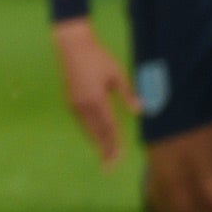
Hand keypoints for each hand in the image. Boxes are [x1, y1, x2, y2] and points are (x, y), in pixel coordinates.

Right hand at [52, 17, 141, 168]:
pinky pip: (82, 121)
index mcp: (96, 99)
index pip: (109, 127)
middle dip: (105, 149)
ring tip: (104, 155)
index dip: (116, 143)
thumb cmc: (98, 57)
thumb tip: (141, 111)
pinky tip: (94, 135)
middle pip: (96, 132)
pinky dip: (90, 130)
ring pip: (87, 128)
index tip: (120, 157)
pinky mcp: (70, 99)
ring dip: (97, 141)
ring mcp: (74, 103)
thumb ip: (128, 93)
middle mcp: (83, 104)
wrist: (72, 45)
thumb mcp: (117, 73)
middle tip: (110, 167)